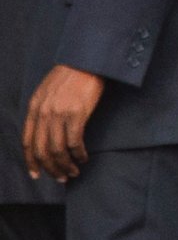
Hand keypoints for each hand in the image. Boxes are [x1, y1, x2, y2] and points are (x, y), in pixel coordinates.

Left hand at [22, 65, 103, 181]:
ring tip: (73, 172)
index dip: (31, 161)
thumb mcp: (47, 93)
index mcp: (34, 108)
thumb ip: (42, 111)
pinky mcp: (77, 114)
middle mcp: (43, 113)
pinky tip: (84, 158)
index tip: (37, 174)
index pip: (27, 142)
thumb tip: (45, 132)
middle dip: (50, 168)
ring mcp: (59, 114)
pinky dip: (78, 154)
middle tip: (60, 178)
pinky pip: (74, 141)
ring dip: (65, 165)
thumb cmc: (70, 76)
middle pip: (41, 150)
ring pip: (57, 149)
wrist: (86, 61)